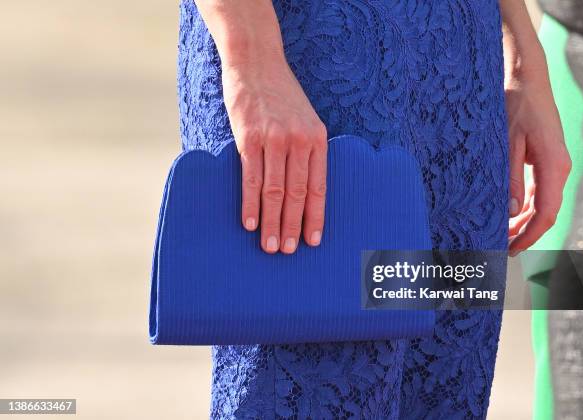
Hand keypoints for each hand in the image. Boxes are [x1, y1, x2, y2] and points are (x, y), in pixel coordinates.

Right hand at [222, 58, 327, 253]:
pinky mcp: (249, 136)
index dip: (315, 217)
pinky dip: (251, 203)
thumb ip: (307, 151)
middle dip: (293, 226)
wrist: (256, 63)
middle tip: (288, 251)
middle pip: (297, 193)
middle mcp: (298, 140)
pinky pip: (251, 176)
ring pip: (275, 190)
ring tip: (269, 246)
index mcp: (317, 139)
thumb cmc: (281, 97)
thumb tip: (303, 190)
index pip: (319, 187)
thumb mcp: (305, 120)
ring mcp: (273, 138)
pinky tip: (250, 222)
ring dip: (272, 222)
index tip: (312, 241)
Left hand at [506, 69, 570, 255]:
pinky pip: (538, 190)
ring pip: (542, 202)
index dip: (529, 235)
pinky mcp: (545, 158)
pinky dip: (524, 205)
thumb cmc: (514, 103)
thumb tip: (510, 213)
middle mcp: (559, 167)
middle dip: (524, 232)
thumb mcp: (506, 143)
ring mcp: (553, 163)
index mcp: (553, 165)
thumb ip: (509, 180)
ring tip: (501, 234)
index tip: (512, 250)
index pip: (546, 213)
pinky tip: (508, 213)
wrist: (524, 76)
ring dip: (523, 220)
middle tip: (500, 247)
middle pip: (545, 212)